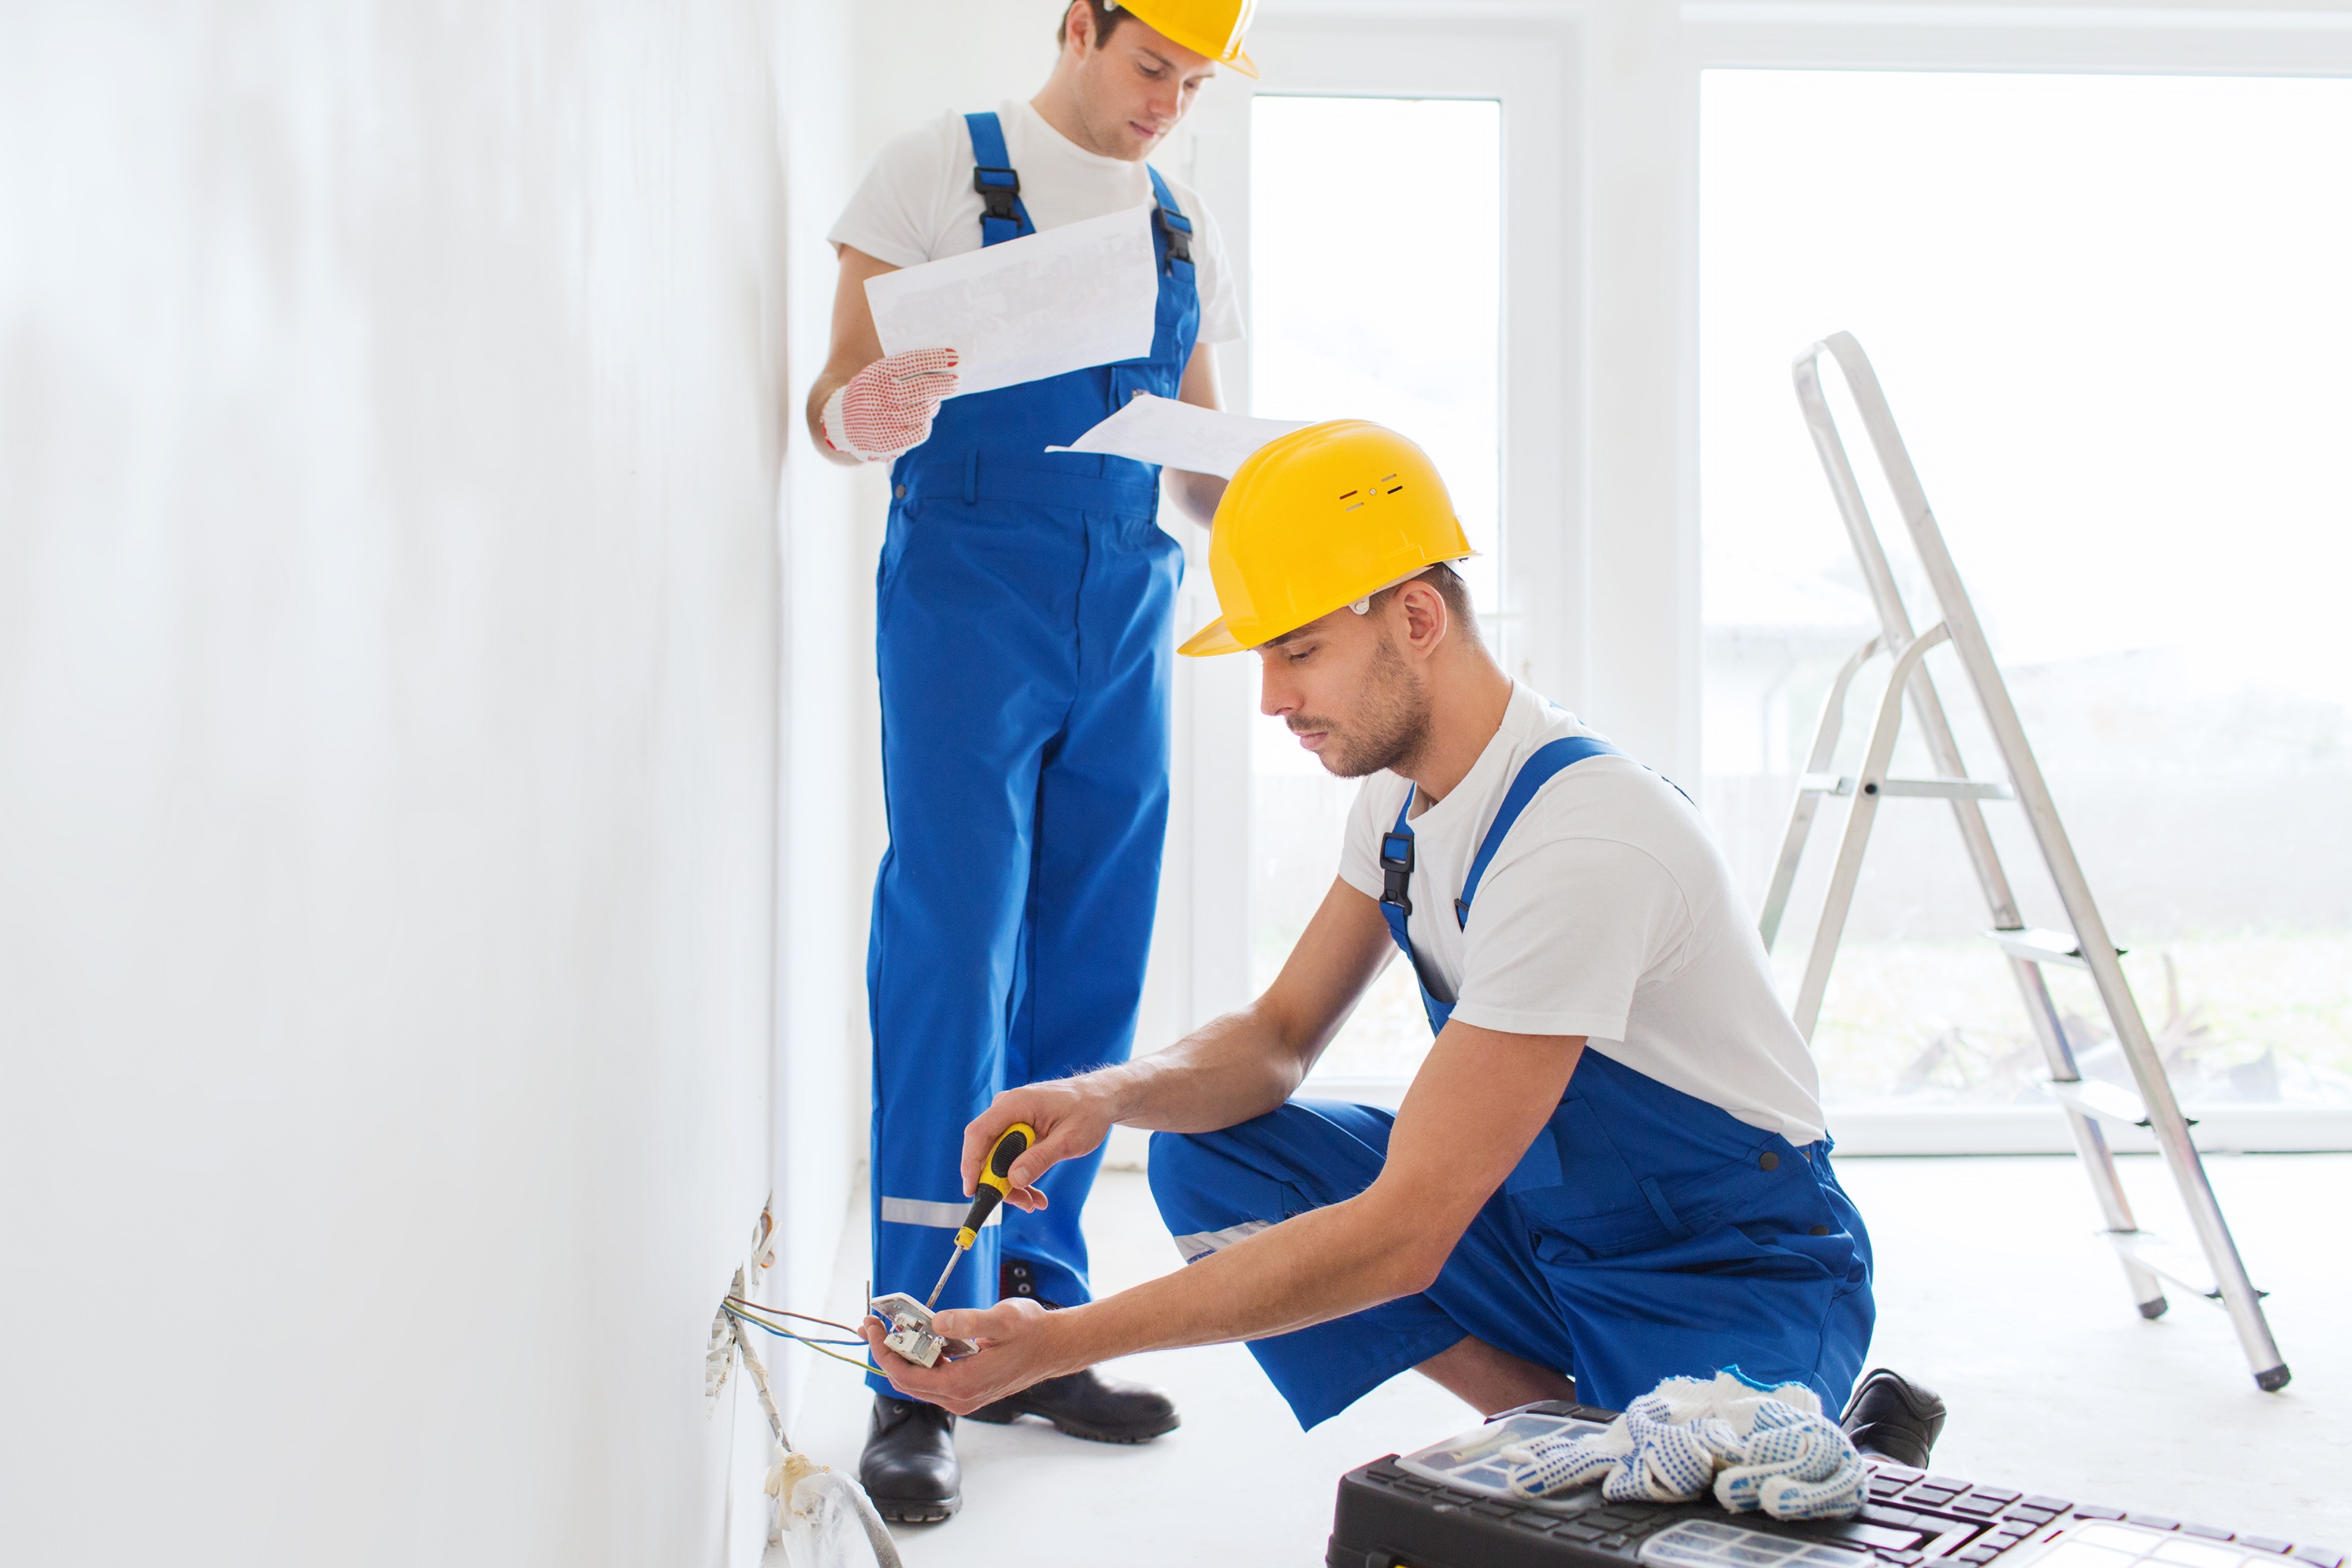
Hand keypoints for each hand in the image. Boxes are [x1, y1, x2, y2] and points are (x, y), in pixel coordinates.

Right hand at [819, 348, 957, 459]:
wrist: (841, 423)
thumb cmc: (870, 393)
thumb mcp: (878, 374)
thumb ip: (904, 370)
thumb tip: (945, 365)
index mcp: (876, 375)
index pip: (912, 363)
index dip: (936, 359)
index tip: (955, 357)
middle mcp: (879, 398)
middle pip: (923, 389)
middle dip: (944, 383)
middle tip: (955, 380)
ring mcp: (883, 422)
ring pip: (925, 412)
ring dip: (933, 405)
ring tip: (932, 401)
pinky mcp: (888, 443)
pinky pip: (921, 432)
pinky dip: (925, 424)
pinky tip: (921, 419)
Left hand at [862, 1297, 1072, 1414]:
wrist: (1056, 1346)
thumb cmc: (1033, 1332)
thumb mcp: (1003, 1319)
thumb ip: (968, 1321)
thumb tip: (937, 1321)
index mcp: (963, 1384)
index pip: (907, 1376)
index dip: (884, 1352)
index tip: (873, 1328)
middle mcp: (960, 1397)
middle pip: (907, 1381)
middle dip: (886, 1353)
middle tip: (873, 1326)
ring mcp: (964, 1396)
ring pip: (919, 1381)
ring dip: (901, 1356)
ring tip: (889, 1329)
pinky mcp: (968, 1389)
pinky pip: (934, 1378)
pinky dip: (920, 1359)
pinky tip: (918, 1337)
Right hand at [960, 1080, 1115, 1212]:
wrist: (1100, 1099)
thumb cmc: (1088, 1112)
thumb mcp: (1069, 1140)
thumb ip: (1040, 1159)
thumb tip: (1013, 1179)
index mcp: (1016, 1104)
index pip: (979, 1133)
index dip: (971, 1164)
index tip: (972, 1191)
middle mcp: (1007, 1108)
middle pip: (986, 1150)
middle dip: (998, 1182)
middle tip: (1022, 1203)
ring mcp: (1010, 1117)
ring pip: (996, 1157)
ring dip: (1010, 1183)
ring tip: (1034, 1202)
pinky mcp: (1016, 1127)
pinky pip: (1007, 1154)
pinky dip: (1018, 1174)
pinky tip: (1034, 1193)